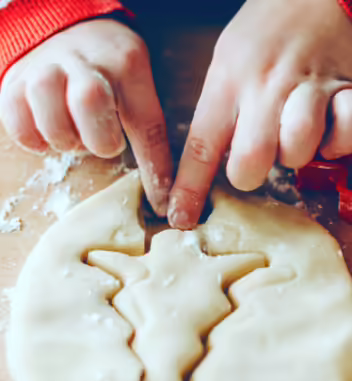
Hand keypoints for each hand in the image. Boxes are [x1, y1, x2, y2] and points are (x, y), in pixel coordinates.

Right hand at [0, 19, 171, 215]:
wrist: (63, 30)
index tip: (160, 203)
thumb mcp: (135, 84)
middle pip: (89, 102)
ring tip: (74, 136)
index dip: (154, 169)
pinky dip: (33, 139)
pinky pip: (17, 121)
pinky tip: (47, 135)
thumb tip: (162, 188)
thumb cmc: (109, 70)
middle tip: (103, 144)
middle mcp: (85, 61)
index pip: (147, 124)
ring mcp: (46, 67)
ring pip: (50, 114)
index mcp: (127, 64)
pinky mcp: (14, 80)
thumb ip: (143, 123)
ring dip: (65, 139)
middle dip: (99, 139)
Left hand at [169, 0, 351, 228]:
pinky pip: (349, 134)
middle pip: (252, 158)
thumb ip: (219, 113)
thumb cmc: (264, 36)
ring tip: (294, 135)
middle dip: (250, 174)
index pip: (201, 144)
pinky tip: (330, 128)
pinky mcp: (350, 89)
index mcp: (228, 81)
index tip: (181, 218)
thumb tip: (214, 166)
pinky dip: (340, 142)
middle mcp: (266, 85)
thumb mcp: (226, 62)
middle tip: (257, 158)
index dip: (190, 188)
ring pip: (299, 147)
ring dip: (295, 154)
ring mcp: (310, 86)